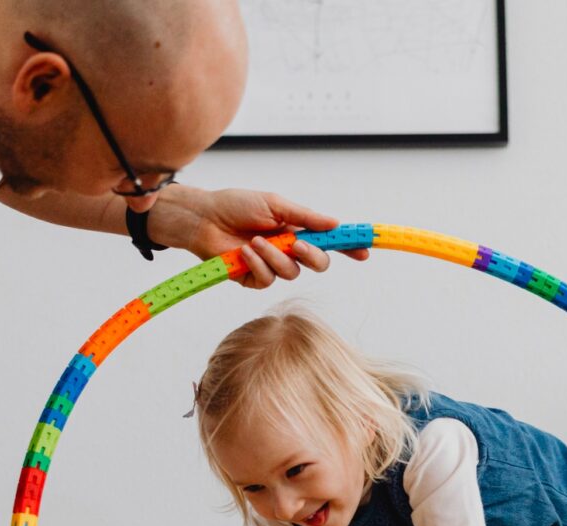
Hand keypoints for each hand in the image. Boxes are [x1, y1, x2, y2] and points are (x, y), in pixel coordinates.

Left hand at [148, 187, 369, 288]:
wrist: (203, 218)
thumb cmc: (235, 205)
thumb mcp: (274, 204)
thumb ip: (305, 217)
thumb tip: (335, 223)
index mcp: (297, 230)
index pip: (329, 242)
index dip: (348, 248)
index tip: (364, 251)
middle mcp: (288, 250)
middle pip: (318, 264)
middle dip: (312, 256)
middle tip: (298, 244)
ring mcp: (272, 266)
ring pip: (292, 273)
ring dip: (274, 256)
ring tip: (254, 240)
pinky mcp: (253, 279)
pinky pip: (267, 281)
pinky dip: (257, 265)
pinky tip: (243, 251)